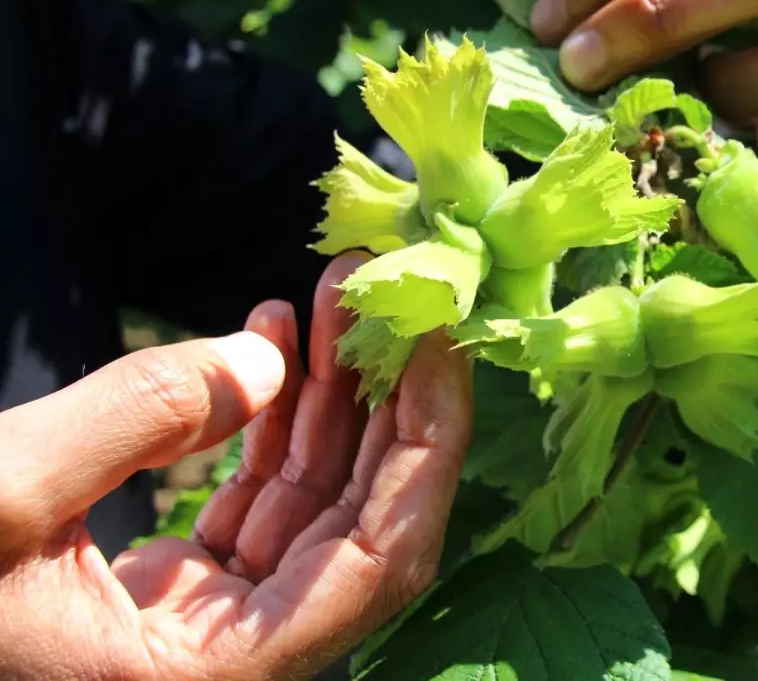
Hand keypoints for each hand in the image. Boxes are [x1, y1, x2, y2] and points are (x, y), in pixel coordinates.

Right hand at [0, 253, 472, 679]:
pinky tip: (276, 340)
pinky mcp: (175, 591)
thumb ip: (139, 417)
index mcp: (210, 676)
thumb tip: (265, 358)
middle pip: (363, 524)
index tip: (438, 341)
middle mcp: (229, 660)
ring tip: (335, 295)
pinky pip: (256, 499)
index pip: (378, 560)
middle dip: (386, 402)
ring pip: (312, 503)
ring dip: (330, 396)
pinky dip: (269, 420)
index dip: (426, 446)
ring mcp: (206, 624)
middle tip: (394, 295)